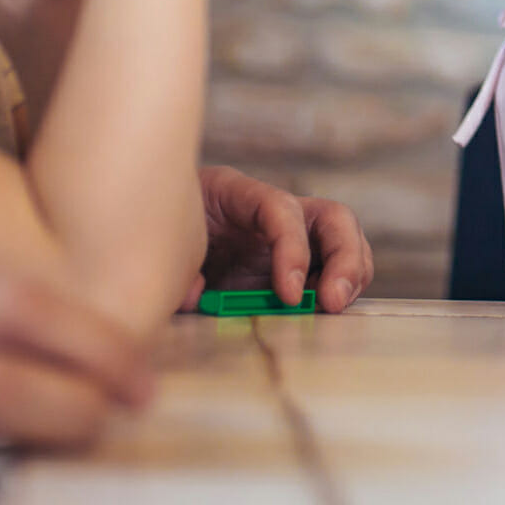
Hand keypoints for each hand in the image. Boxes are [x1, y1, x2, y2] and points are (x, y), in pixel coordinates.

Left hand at [177, 168, 374, 312]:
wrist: (155, 224)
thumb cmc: (160, 228)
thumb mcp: (162, 241)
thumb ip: (177, 268)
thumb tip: (194, 293)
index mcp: (237, 194)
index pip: (281, 209)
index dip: (292, 249)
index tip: (289, 295)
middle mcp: (275, 209)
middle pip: (333, 217)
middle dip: (343, 258)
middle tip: (331, 302)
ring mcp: (291, 233)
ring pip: (345, 239)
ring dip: (350, 274)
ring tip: (333, 307)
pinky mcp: (297, 261)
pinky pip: (335, 267)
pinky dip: (340, 287)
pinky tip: (324, 310)